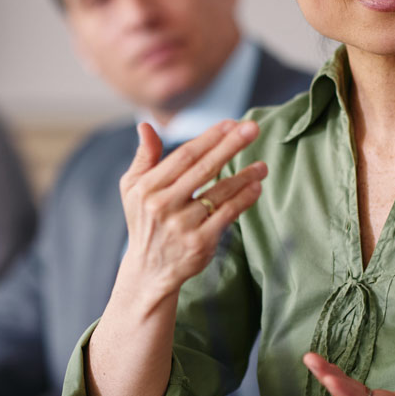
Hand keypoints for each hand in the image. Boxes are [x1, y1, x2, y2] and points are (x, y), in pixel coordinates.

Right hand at [116, 120, 266, 306]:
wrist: (148, 272)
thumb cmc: (145, 222)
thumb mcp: (132, 189)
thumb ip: (143, 157)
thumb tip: (145, 125)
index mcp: (146, 188)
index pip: (183, 156)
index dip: (209, 138)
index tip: (230, 123)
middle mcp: (162, 205)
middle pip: (203, 168)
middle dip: (230, 145)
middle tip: (253, 128)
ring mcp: (182, 226)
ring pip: (219, 193)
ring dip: (244, 176)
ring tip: (263, 166)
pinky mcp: (199, 243)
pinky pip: (227, 215)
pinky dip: (243, 199)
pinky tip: (256, 187)